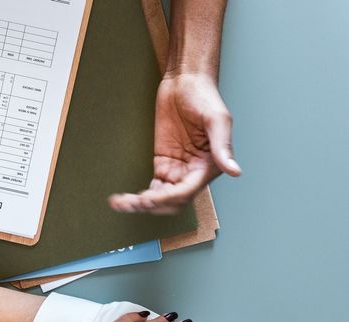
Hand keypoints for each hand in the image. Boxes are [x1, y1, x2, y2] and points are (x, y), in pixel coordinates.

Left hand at [109, 74, 240, 213]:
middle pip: (173, 200)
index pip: (187, 191)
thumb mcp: (217, 119)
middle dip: (154, 205)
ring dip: (143, 204)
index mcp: (209, 165)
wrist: (184, 82)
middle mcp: (194, 172)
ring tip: (122, 203)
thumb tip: (234, 170)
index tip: (149, 198)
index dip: (168, 197)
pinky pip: (153, 186)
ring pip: (161, 197)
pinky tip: (125, 199)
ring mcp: (177, 168)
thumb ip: (223, 146)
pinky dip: (140, 196)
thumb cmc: (204, 96)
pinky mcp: (163, 162)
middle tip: (134, 202)